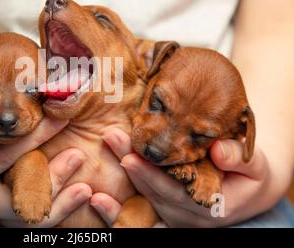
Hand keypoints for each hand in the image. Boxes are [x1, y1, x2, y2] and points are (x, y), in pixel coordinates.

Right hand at [0, 110, 91, 226]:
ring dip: (57, 204)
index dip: (35, 138)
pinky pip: (23, 213)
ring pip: (25, 215)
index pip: (6, 157)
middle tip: (79, 157)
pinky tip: (70, 195)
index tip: (59, 118)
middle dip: (53, 182)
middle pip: (22, 198)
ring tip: (85, 189)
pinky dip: (49, 208)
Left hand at [91, 128, 274, 226]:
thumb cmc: (250, 173)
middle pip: (152, 189)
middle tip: (112, 138)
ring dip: (123, 168)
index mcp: (209, 205)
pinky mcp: (163, 210)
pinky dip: (116, 208)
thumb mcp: (255, 164)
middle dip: (130, 162)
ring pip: (142, 194)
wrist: (246, 188)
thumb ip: (240, 157)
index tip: (131, 158)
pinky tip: (96, 198)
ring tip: (108, 141)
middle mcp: (186, 215)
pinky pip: (138, 211)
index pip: (174, 190)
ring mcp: (172, 215)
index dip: (151, 175)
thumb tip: (220, 151)